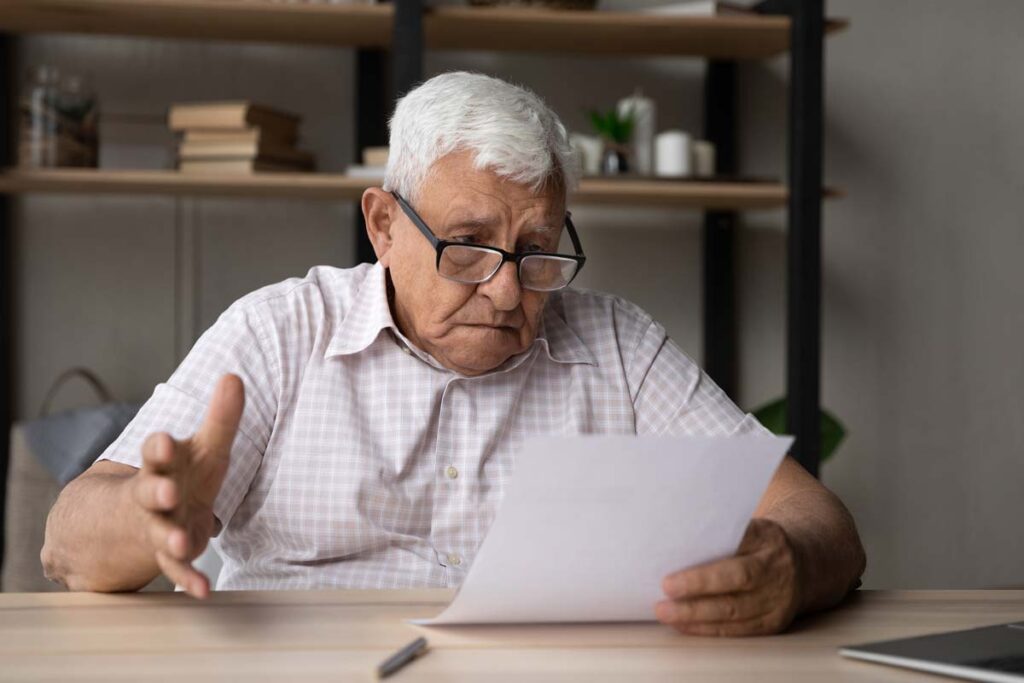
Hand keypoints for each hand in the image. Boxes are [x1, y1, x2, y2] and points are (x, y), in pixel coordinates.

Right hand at [130, 374, 243, 597]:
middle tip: (166, 491)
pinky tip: (202, 590)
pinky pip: (177, 569)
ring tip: (181, 543)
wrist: (134, 518)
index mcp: (164, 463)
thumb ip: (220, 418)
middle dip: (157, 490)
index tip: (162, 441)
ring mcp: (158, 526)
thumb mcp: (202, 446)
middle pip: (150, 491)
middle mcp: (155, 494)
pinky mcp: (169, 554)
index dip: (159, 447)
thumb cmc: (183, 473)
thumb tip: (234, 376)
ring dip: (170, 537)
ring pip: (160, 532)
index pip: (156, 451)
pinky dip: (188, 579)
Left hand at [655, 518, 801, 635]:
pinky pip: (737, 629)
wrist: (800, 567)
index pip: (737, 542)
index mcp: (767, 537)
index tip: (674, 564)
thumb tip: (672, 541)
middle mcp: (776, 567)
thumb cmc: (755, 545)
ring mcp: (778, 598)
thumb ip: (718, 533)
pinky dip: (707, 628)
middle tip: (665, 590)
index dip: (709, 557)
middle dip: (698, 586)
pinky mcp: (773, 623)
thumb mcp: (746, 529)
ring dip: (696, 614)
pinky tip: (684, 625)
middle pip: (737, 578)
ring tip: (665, 612)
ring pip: (735, 610)